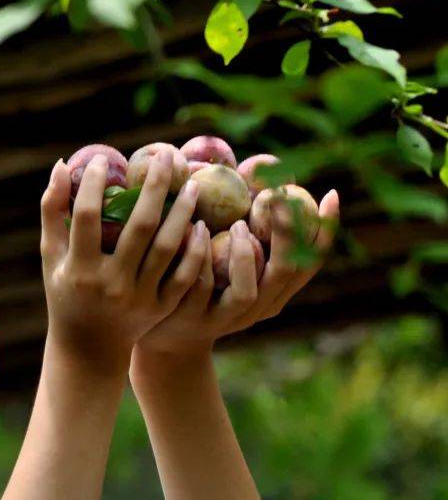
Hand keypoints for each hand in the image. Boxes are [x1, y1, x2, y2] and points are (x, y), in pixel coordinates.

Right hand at [40, 150, 209, 372]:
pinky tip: (200, 223)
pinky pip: (185, 274)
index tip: (105, 159)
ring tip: (192, 184)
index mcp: (79, 269)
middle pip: (139, 227)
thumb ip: (53, 211)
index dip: (96, 184)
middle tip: (166, 157)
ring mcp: (138, 298)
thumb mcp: (52, 256)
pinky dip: (195, 249)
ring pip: (168, 248)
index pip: (87, 217)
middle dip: (155, 187)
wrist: (88, 346)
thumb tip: (63, 164)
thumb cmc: (65, 291)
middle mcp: (110, 283)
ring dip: (183, 212)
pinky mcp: (160, 308)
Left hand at [134, 189, 340, 357]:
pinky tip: (198, 232)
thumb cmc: (205, 281)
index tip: (330, 194)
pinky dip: (204, 260)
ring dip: (245, 253)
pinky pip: (205, 289)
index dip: (325, 230)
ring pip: (248, 290)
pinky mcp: (198, 322)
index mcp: (277, 289)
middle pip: (286, 273)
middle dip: (286, 234)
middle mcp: (261, 306)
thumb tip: (258, 166)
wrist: (169, 334)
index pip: (311, 261)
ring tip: (238, 223)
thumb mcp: (232, 255)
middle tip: (278, 196)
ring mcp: (230, 318)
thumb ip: (248, 222)